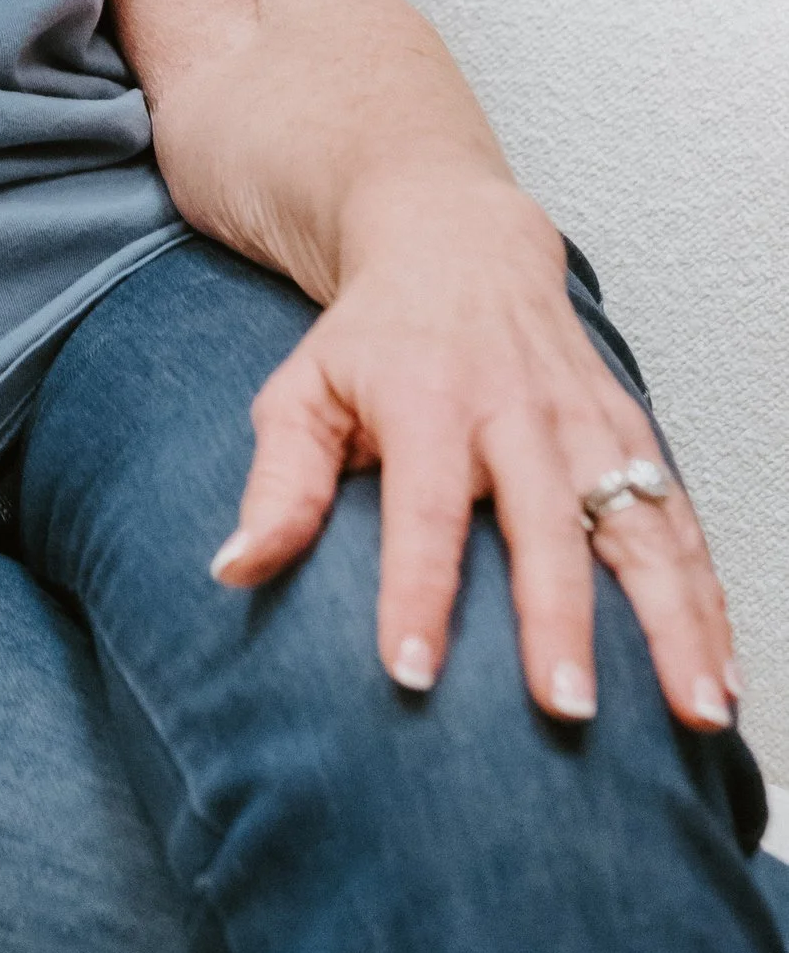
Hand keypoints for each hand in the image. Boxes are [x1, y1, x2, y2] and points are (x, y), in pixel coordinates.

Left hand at [210, 173, 739, 738]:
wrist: (456, 241)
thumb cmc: (369, 338)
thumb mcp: (303, 390)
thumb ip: (279, 483)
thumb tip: (232, 570)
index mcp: (427, 401)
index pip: (421, 509)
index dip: (415, 591)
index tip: (409, 674)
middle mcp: (515, 411)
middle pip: (545, 523)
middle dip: (559, 618)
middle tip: (567, 709)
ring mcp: (584, 420)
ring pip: (639, 524)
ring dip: (674, 619)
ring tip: (699, 711)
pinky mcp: (630, 430)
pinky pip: (679, 518)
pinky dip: (707, 595)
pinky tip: (721, 673)